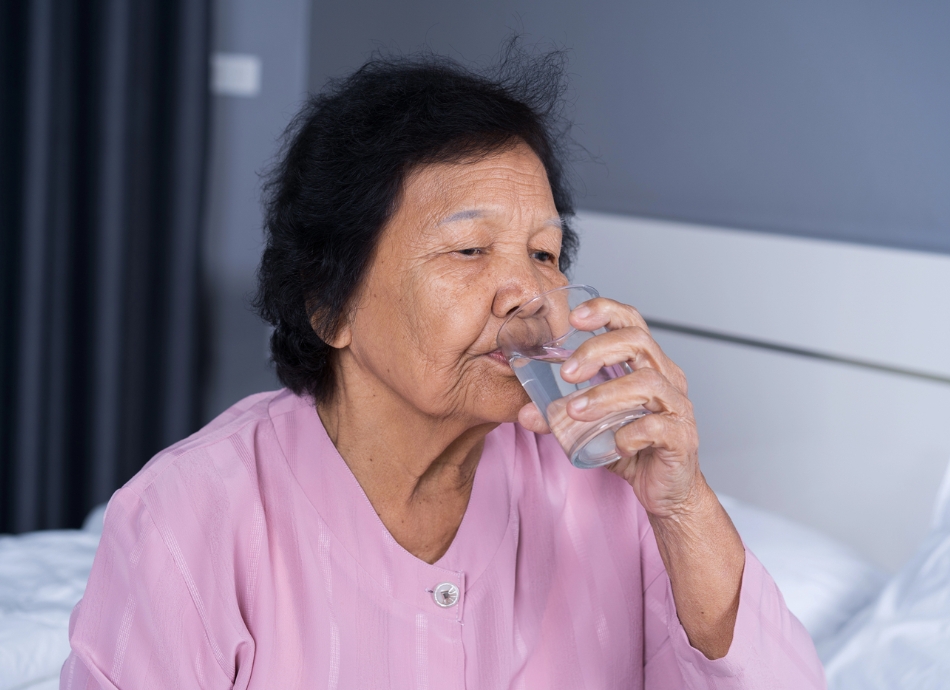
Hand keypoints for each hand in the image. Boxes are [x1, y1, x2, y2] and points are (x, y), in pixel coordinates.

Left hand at [517, 297, 703, 518]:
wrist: (668, 489)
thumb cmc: (634, 447)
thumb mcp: (591, 427)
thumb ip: (561, 417)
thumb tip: (525, 412)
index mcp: (647, 364)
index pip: (631, 322)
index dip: (605, 311)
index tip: (574, 318)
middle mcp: (667, 378)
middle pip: (638, 342)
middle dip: (597, 352)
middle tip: (566, 373)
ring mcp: (677, 406)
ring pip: (647, 383)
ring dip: (605, 395)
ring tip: (576, 411)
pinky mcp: (681, 437)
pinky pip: (657, 426)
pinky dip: (631, 433)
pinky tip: (616, 443)